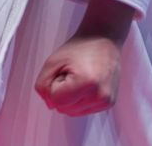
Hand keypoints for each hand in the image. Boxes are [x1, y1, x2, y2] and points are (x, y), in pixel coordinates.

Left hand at [34, 0, 133, 116]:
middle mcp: (100, 96)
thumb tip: (50, 104)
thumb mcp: (52, 61)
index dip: (54, 85)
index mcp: (87, 83)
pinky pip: (83, 111)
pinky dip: (79, 100)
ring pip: (72, 113)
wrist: (104, 40)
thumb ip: (43, 85)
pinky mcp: (108, 104)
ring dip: (70, 98)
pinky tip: (85, 85)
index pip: (56, 100)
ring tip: (78, 79)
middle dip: (61, 93)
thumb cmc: (79, 48)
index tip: (64, 71)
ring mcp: (106, 102)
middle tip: (71, 74)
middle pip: (64, 109)